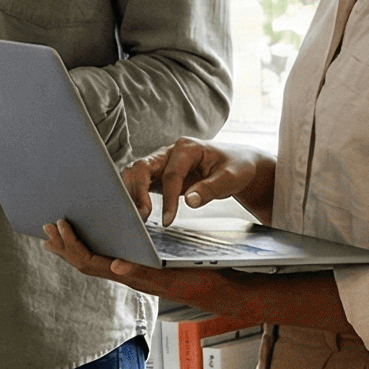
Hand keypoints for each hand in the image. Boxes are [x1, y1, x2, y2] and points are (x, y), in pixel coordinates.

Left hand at [43, 218, 234, 308]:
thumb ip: (143, 272)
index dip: (71, 245)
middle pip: (86, 261)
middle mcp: (126, 275)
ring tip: (57, 233)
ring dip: (74, 247)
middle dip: (64, 245)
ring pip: (94, 261)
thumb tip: (114, 265)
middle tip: (47, 227)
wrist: (221, 291)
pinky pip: (109, 258)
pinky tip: (92, 239)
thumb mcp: (171, 276)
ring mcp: (132, 273)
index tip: (58, 226)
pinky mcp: (141, 269)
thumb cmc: (200, 282)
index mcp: (130, 275)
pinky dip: (94, 246)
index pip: (90, 261)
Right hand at [120, 139, 274, 225]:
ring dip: (131, 192)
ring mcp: (162, 161)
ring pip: (135, 172)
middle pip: (142, 167)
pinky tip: (137, 210)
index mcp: (186, 148)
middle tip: (142, 215)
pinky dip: (134, 194)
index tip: (168, 220)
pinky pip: (139, 181)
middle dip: (138, 191)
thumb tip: (189, 201)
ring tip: (135, 214)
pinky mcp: (159, 173)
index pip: (170, 174)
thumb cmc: (236, 167)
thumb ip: (210, 188)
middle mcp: (169, 152)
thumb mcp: (231, 178)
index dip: (168, 199)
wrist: (237, 164)